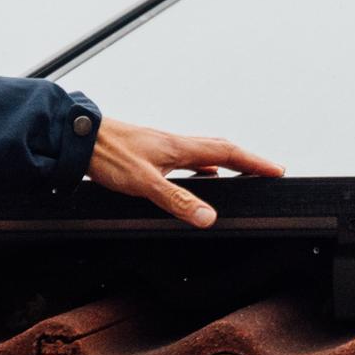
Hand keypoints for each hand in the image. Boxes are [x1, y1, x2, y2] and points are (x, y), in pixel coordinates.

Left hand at [88, 117, 283, 228]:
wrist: (78, 138)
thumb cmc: (107, 155)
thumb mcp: (145, 183)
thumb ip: (177, 200)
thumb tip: (209, 216)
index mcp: (179, 147)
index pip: (228, 152)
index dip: (254, 162)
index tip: (276, 170)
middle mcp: (175, 144)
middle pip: (221, 150)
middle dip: (247, 162)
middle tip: (266, 172)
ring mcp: (162, 147)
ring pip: (203, 154)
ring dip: (224, 164)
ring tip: (239, 178)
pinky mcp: (150, 153)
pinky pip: (185, 161)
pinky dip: (200, 170)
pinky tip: (195, 181)